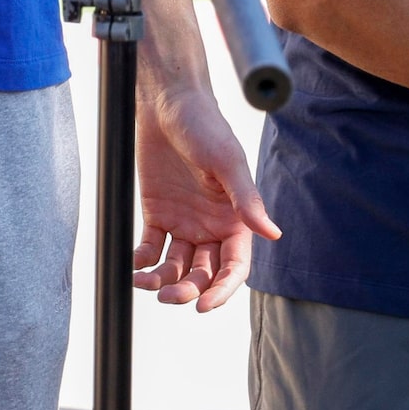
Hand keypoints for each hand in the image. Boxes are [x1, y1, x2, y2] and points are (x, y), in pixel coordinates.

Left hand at [132, 78, 280, 309]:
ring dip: (164, 280)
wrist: (167, 103)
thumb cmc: (205, 126)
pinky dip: (143, 261)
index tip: (204, 306)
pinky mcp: (158, 213)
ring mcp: (184, 222)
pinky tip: (134, 266)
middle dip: (189, 289)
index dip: (223, 290)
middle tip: (170, 296)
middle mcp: (211, 226)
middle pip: (204, 272)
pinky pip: (151, 247)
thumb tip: (273, 233)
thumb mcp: (227, 161)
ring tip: (145, 284)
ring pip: (177, 265)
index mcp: (235, 219)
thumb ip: (246, 199)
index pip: (234, 267)